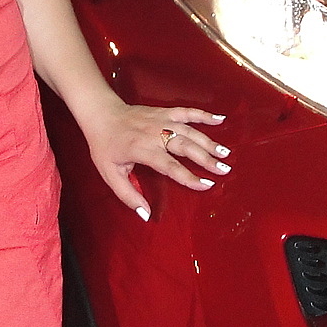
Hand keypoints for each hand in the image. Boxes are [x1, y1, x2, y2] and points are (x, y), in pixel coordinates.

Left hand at [76, 99, 229, 220]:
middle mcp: (154, 133)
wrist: (100, 114)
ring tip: (225, 153)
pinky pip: (186, 112)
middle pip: (185, 147)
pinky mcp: (164, 112)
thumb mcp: (109, 174)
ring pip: (189, 130)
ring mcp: (160, 120)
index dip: (188, 176)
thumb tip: (145, 214)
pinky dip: (203, 115)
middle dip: (206, 159)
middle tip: (224, 170)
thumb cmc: (104, 145)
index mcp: (141, 149)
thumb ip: (128, 195)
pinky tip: (220, 119)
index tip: (205, 185)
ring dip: (209, 141)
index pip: (170, 166)